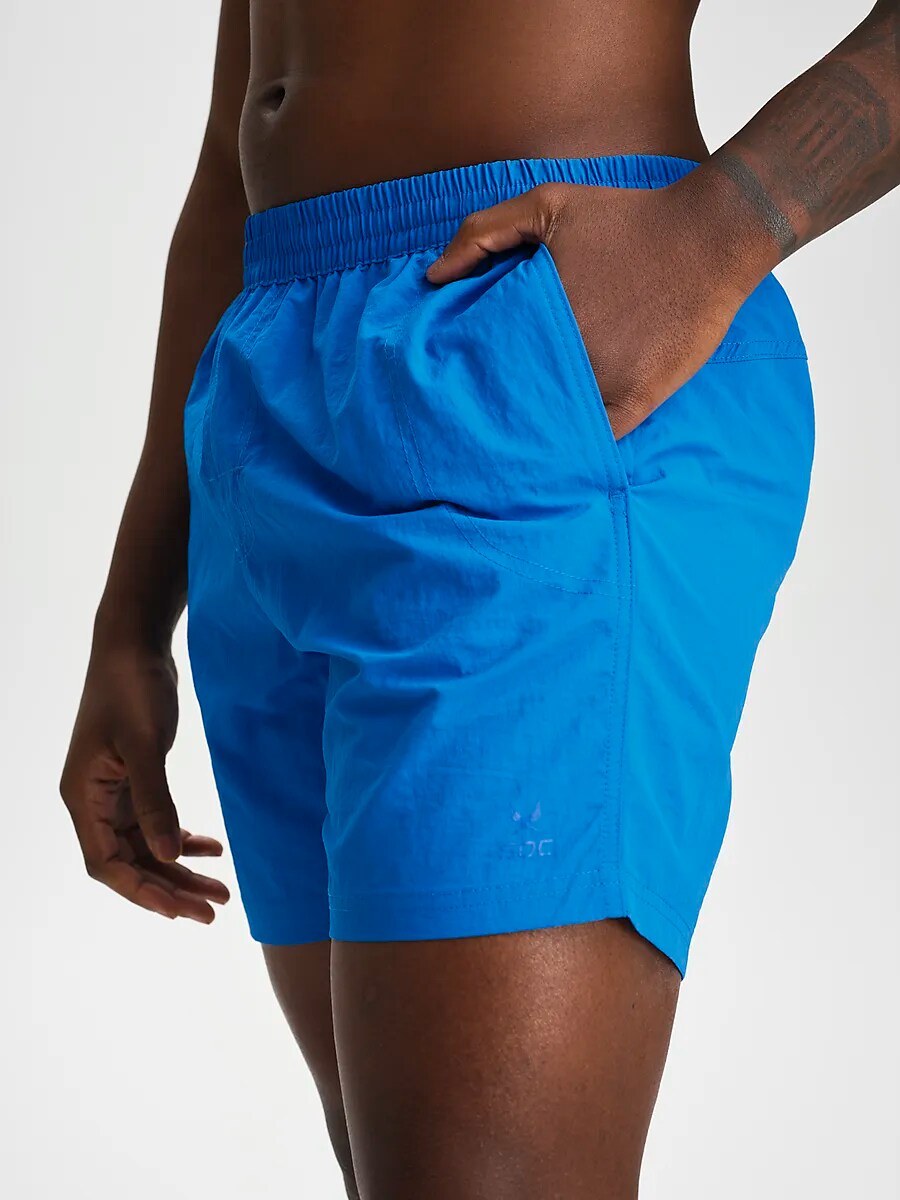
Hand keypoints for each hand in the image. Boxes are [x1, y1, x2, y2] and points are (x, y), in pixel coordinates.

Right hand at [59, 641, 229, 923]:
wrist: (134, 644)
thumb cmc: (132, 687)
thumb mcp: (144, 745)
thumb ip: (156, 801)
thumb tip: (168, 856)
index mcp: (83, 798)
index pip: (107, 864)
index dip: (143, 891)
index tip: (182, 910)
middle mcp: (93, 801)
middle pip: (130, 862)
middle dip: (171, 887)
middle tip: (214, 909)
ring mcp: (113, 791)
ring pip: (147, 845)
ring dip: (181, 867)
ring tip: (221, 888)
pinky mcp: (135, 777)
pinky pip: (155, 821)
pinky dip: (182, 836)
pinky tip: (213, 848)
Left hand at [426, 169, 761, 437]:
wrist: (710, 235)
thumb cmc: (628, 216)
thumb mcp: (549, 203)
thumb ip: (484, 231)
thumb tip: (433, 277)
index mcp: (533, 313)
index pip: (481, 360)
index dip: (466, 374)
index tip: (458, 381)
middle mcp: (563, 352)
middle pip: (512, 395)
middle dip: (493, 405)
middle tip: (481, 415)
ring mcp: (601, 380)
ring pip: (551, 422)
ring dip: (534, 432)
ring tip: (515, 441)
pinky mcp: (638, 399)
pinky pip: (596, 440)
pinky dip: (577, 449)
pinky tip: (562, 451)